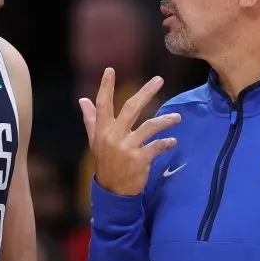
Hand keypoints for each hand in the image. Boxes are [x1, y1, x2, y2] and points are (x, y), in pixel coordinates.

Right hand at [78, 69, 180, 196]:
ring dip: (165, 120)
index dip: (105, 86)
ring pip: (149, 126)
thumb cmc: (106, 161)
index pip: (103, 104)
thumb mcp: (95, 140)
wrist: (113, 190)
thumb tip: (82, 100)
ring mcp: (127, 147)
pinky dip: (166, 143)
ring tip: (177, 118)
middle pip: (131, 108)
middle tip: (159, 79)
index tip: (110, 70)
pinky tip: (173, 141)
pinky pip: (156, 147)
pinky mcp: (139, 159)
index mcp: (103, 130)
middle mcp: (114, 136)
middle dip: (146, 92)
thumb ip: (90, 119)